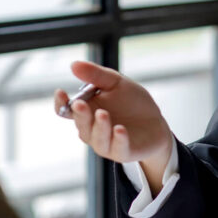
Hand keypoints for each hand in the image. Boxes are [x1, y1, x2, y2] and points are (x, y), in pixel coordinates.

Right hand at [53, 60, 173, 187]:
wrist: (156, 122)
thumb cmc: (131, 102)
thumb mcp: (116, 83)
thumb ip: (96, 75)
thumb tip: (74, 65)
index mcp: (87, 111)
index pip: (66, 110)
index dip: (61, 103)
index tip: (61, 92)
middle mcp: (92, 129)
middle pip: (80, 124)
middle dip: (80, 114)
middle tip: (80, 103)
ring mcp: (106, 142)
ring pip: (96, 138)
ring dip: (98, 127)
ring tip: (103, 114)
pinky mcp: (123, 152)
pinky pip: (117, 148)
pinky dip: (118, 139)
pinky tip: (120, 129)